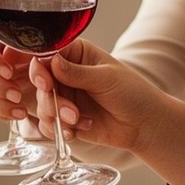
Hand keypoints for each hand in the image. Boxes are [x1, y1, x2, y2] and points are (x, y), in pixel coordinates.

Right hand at [0, 32, 39, 122]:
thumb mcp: (36, 53)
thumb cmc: (36, 60)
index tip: (9, 73)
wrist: (36, 78)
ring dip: (1, 104)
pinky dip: (0, 113)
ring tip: (21, 111)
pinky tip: (15, 114)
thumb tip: (11, 54)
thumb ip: (24, 51)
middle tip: (18, 96)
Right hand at [24, 38, 175, 153]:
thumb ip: (77, 72)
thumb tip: (51, 61)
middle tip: (69, 109)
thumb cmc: (132, 93)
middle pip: (39, 82)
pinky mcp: (65, 119)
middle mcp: (66, 74)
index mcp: (76, 54)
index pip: (46, 55)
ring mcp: (65, 97)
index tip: (45, 83)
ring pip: (42, 105)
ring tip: (78, 119)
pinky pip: (48, 125)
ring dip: (57, 115)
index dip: (39, 69)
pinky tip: (78, 130)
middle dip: (50, 98)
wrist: (144, 125)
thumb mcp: (106, 78)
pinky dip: (59, 129)